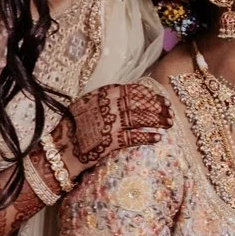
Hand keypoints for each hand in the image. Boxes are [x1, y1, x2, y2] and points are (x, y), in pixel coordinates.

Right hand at [55, 83, 170, 172]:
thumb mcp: (90, 102)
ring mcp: (112, 122)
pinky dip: (149, 136)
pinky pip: (136, 136)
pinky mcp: (112, 140)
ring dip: (158, 121)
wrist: (63, 145)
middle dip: (158, 108)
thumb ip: (109, 97)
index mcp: (105, 93)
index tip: (162, 99)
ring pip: (142, 119)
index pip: (135, 90)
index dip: (151, 95)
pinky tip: (158, 137)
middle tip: (170, 113)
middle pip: (142, 104)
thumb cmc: (76, 124)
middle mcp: (110, 105)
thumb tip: (131, 94)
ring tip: (169, 124)